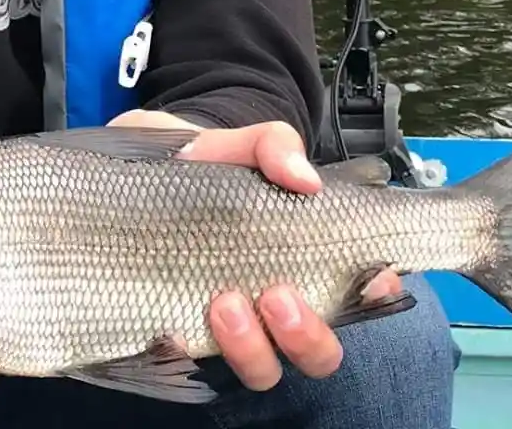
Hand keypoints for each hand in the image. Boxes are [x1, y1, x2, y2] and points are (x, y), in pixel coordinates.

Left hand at [107, 111, 401, 388]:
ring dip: (253, 347)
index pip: (361, 291)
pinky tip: (169, 328)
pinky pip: (190, 370)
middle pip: (318, 352)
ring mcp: (232, 326)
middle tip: (276, 294)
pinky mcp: (179, 338)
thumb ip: (275, 146)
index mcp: (304, 256)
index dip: (376, 294)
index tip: (369, 278)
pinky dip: (183, 356)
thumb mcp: (240, 140)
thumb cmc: (203, 161)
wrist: (135, 171)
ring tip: (222, 302)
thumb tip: (306, 181)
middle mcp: (276, 301)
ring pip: (265, 370)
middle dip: (307, 335)